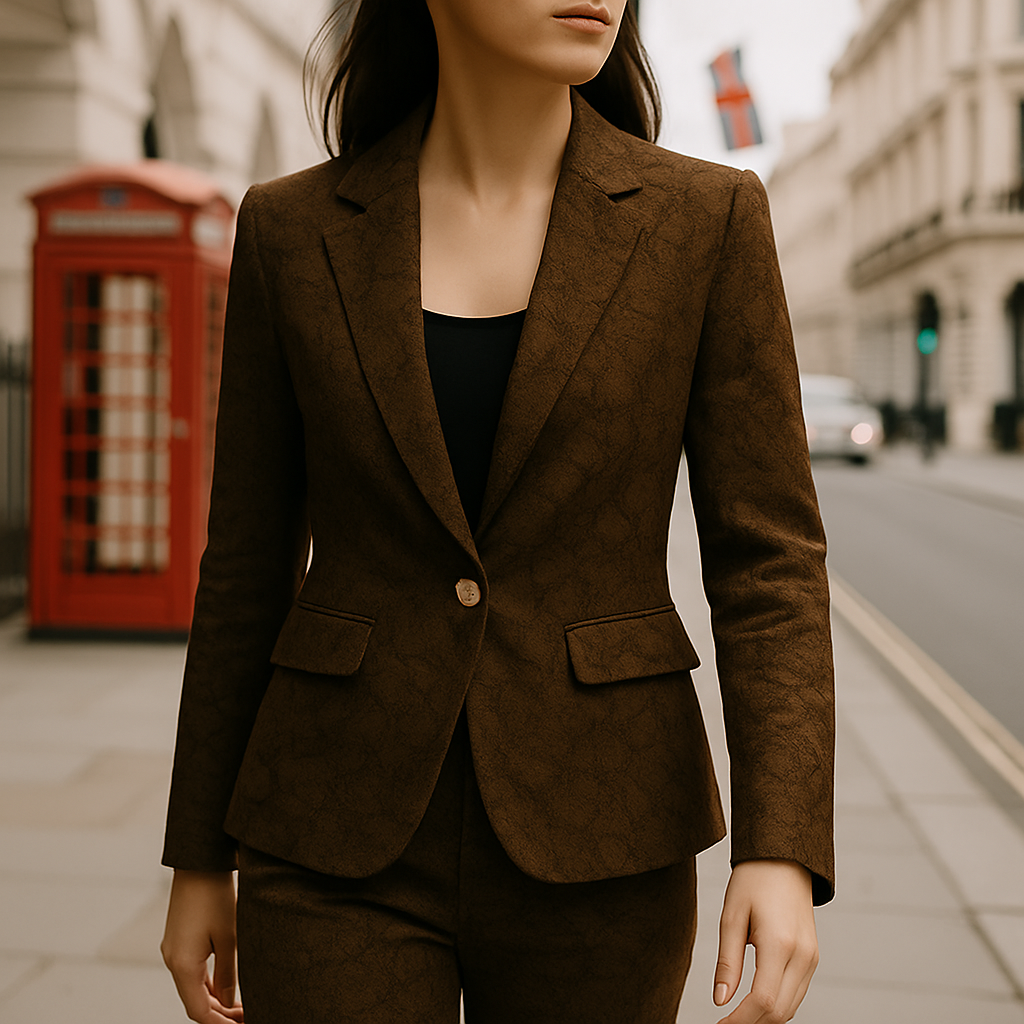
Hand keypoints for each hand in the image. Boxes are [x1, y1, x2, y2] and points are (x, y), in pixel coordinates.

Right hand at [161, 870, 244, 1023]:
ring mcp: (172, 951)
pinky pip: (191, 972)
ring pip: (192, 988)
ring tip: (241, 1006)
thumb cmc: (216, 896)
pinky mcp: (178, 940)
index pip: (199, 1011)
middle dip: (220, 1015)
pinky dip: (207, 984)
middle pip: (194, 1002)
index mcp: (183, 966)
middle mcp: (172, 961)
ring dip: (214, 1000)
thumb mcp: (230, 937)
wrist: (198, 863)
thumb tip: (229, 1003)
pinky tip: (227, 986)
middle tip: (247, 1017)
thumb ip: (228, 974)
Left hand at [713, 859, 817, 1022]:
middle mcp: (802, 955)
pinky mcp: (813, 957)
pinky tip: (755, 1003)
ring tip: (736, 1017)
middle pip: (780, 1011)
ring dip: (765, 1018)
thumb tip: (721, 1001)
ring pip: (791, 1007)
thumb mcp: (731, 916)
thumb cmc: (753, 881)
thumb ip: (728, 962)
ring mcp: (812, 958)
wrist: (784, 857)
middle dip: (752, 1023)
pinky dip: (777, 1004)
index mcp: (780, 943)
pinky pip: (797, 992)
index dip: (740, 1020)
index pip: (763, 1000)